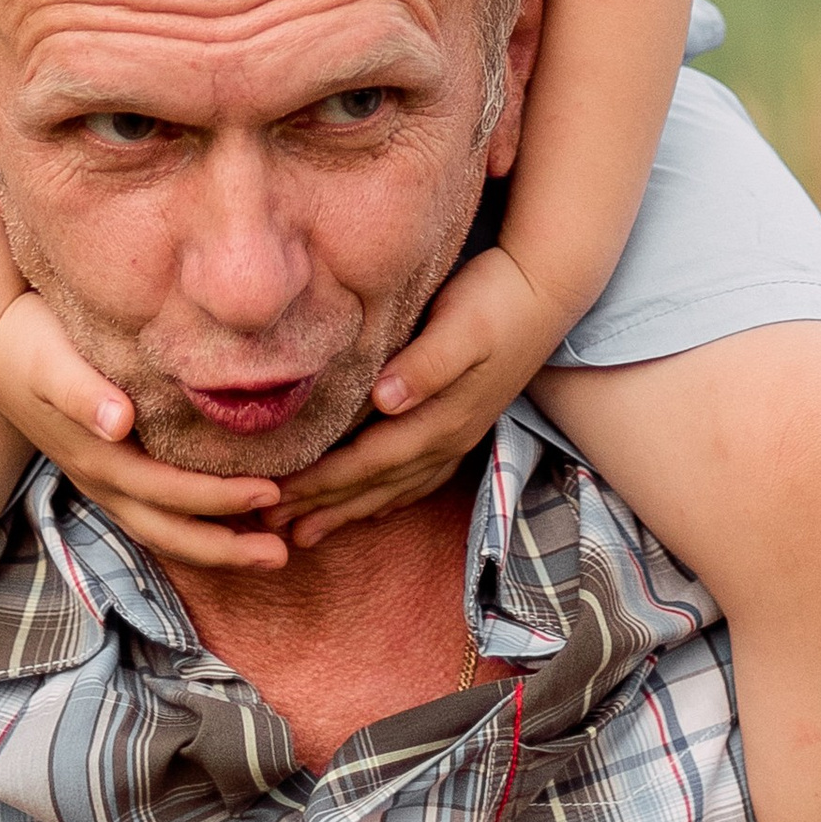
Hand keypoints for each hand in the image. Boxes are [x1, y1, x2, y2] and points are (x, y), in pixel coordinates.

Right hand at [0, 290, 294, 572]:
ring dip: (216, 545)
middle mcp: (102, 481)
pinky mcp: (108, 469)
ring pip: (164, 530)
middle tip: (282, 553)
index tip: (271, 492)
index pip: (169, 494)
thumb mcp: (53, 362)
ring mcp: (103, 481)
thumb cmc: (31, 344)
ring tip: (269, 548)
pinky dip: (197, 524)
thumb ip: (83, 392)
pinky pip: (157, 513)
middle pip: (170, 533)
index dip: (219, 499)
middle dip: (226, 548)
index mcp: (99, 460)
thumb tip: (117, 424)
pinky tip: (232, 518)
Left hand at [274, 248, 563, 547]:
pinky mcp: (463, 422)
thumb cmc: (497, 298)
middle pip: (375, 485)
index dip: (319, 483)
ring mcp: (459, 435)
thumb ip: (426, 365)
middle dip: (324, 508)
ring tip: (309, 532)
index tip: (274, 497)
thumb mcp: (461, 325)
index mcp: (440, 419)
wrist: (547, 288)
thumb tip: (385, 400)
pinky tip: (374, 506)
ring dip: (350, 512)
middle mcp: (449, 438)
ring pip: (394, 488)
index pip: (366, 462)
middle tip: (273, 528)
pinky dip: (389, 498)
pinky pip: (418, 477)